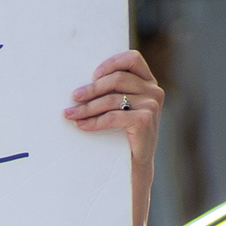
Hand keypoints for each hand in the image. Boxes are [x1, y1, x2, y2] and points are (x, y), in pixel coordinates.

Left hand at [65, 49, 161, 169]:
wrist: (136, 166)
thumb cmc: (125, 135)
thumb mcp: (123, 107)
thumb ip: (114, 91)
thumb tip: (82, 84)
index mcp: (149, 83)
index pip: (132, 59)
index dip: (111, 63)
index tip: (92, 75)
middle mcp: (154, 91)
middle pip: (117, 79)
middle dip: (92, 88)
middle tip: (74, 97)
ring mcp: (151, 106)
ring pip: (112, 99)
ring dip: (87, 108)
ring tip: (71, 114)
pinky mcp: (145, 121)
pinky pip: (112, 117)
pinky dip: (94, 121)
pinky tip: (82, 125)